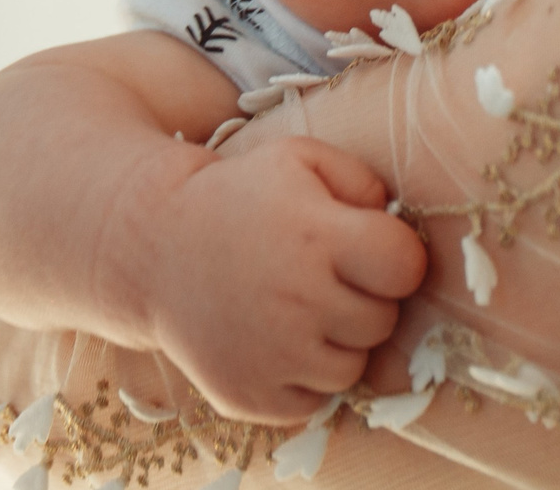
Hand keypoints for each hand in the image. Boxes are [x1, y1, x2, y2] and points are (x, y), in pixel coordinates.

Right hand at [130, 136, 428, 423]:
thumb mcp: (298, 160)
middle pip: (382, 320)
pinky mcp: (250, 397)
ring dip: (338, 341)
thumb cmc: (239, 198)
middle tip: (324, 276)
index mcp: (315, 238)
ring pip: (353, 367)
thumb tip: (400, 227)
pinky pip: (315, 401)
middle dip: (365, 298)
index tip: (371, 249)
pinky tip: (277, 339)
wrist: (154, 249)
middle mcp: (296, 302)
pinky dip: (304, 376)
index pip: (405, 266)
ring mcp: (271, 356)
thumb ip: (362, 181)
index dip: (396, 256)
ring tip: (300, 308)